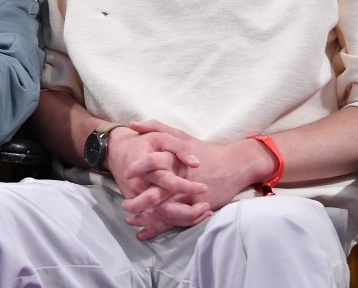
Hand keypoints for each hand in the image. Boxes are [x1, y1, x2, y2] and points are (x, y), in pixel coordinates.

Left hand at [119, 120, 274, 237]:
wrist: (234, 165)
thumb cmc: (205, 150)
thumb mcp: (180, 135)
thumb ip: (156, 127)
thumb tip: (133, 124)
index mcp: (176, 161)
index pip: (153, 164)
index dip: (138, 169)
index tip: (126, 173)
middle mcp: (182, 181)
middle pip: (156, 194)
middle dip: (137, 202)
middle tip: (124, 204)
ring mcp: (189, 197)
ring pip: (163, 212)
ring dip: (145, 218)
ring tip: (130, 219)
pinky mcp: (195, 208)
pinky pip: (174, 221)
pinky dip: (158, 229)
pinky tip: (144, 233)